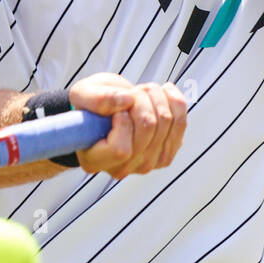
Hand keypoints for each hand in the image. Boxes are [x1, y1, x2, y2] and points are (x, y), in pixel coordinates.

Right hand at [68, 72, 188, 178]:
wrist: (107, 112)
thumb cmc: (90, 106)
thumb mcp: (83, 94)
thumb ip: (97, 98)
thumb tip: (126, 101)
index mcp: (94, 160)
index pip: (121, 150)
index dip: (123, 121)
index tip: (117, 109)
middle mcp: (121, 169)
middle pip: (147, 129)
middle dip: (141, 99)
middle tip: (130, 93)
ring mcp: (145, 165)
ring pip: (166, 121)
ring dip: (155, 96)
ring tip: (142, 93)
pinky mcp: (164, 155)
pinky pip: (180, 123)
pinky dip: (174, 101)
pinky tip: (162, 94)